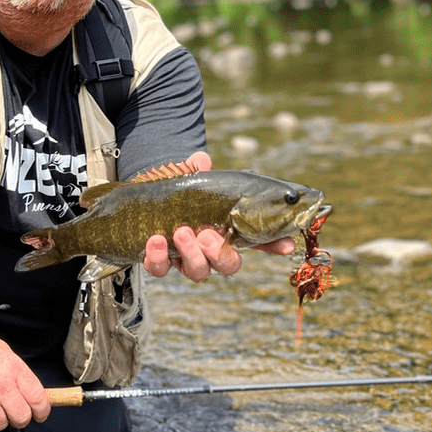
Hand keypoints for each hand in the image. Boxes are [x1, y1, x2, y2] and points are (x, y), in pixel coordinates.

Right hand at [0, 323, 50, 431]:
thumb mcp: (4, 352)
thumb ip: (19, 373)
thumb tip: (32, 393)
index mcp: (14, 370)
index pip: (38, 399)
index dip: (42, 410)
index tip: (40, 414)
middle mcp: (1, 387)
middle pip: (22, 418)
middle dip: (20, 418)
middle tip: (14, 412)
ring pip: (1, 425)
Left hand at [142, 150, 294, 280]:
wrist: (144, 201)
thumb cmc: (177, 195)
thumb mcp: (190, 181)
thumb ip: (198, 172)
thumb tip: (201, 160)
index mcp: (226, 231)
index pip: (258, 241)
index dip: (274, 245)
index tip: (287, 244)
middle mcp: (210, 251)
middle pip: (227, 265)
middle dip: (219, 253)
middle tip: (208, 235)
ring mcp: (185, 259)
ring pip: (197, 271)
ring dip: (191, 253)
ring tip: (181, 232)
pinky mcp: (159, 261)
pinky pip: (160, 268)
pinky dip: (157, 256)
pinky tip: (155, 239)